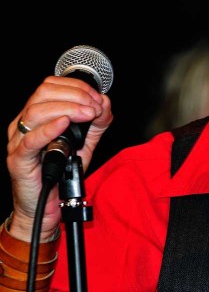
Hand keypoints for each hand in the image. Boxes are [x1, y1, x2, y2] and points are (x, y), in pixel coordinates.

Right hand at [5, 75, 112, 241]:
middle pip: (43, 94)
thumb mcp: (86, 143)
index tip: (97, 97)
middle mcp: (24, 125)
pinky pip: (30, 140)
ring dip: (67, 108)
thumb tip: (105, 103)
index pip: (50, 86)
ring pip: (35, 112)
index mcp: (37, 115)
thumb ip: (97, 123)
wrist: (48, 206)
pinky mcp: (18, 160)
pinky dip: (48, 129)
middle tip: (95, 107)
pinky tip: (64, 123)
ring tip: (88, 114)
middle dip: (75, 95)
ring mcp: (18, 142)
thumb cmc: (62, 172)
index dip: (77, 87)